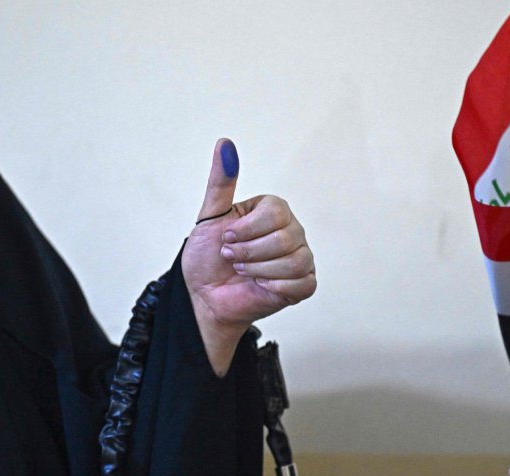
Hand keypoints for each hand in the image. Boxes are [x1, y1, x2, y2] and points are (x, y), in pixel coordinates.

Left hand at [182, 139, 315, 374]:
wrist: (205, 297)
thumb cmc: (207, 258)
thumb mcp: (210, 217)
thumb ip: (221, 182)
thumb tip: (225, 144)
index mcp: (273, 211)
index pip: (276, 212)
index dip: (247, 230)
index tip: (227, 237)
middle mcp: (292, 230)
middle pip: (285, 238)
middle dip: (249, 252)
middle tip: (232, 258)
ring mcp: (301, 257)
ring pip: (294, 261)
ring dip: (259, 270)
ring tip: (244, 271)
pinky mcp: (304, 283)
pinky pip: (302, 282)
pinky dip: (275, 286)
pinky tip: (261, 285)